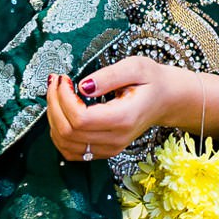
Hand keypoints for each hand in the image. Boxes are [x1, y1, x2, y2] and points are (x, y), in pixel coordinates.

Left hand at [45, 59, 218, 160]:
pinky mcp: (104, 151)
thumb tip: (82, 86)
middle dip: (53, 104)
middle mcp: (115, 139)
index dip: (63, 98)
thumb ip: (109, 75)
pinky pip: (71, 151)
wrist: (166, 100)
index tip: (64, 78)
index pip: (80, 119)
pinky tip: (61, 112)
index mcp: (123, 118)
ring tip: (56, 93)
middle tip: (56, 81)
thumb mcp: (135, 67)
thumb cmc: (151, 80)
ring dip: (53, 118)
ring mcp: (109, 149)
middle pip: (68, 132)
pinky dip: (58, 133)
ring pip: (65, 144)